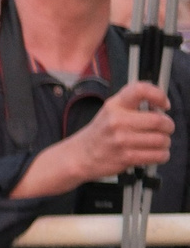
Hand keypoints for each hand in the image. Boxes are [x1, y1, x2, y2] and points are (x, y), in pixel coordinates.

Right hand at [13, 81, 172, 198]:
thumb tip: (160, 106)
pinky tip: (154, 153)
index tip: (163, 105)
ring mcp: (121, 140)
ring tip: (157, 143)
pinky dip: (161, 155)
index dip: (158, 95)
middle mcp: (117, 121)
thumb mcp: (110, 111)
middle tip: (164, 129)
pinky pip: (157, 155)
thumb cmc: (100, 133)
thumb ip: (133, 104)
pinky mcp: (126, 157)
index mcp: (115, 105)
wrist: (80, 156)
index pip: (141, 90)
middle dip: (168, 126)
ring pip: (161, 140)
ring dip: (165, 143)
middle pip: (159, 120)